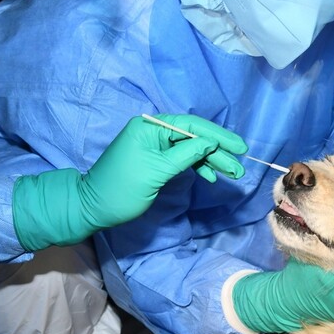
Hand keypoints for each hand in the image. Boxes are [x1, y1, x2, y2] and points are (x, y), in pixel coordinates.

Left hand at [13, 114, 247, 249]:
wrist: (94, 207)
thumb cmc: (122, 188)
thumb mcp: (157, 171)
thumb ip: (186, 155)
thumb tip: (210, 142)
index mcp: (150, 127)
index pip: (191, 125)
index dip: (217, 135)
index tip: (238, 147)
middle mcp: (153, 131)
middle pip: (193, 136)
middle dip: (217, 151)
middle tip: (239, 166)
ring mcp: (155, 146)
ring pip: (191, 149)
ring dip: (211, 161)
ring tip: (232, 173)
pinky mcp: (156, 160)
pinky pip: (182, 159)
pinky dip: (197, 166)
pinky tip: (211, 176)